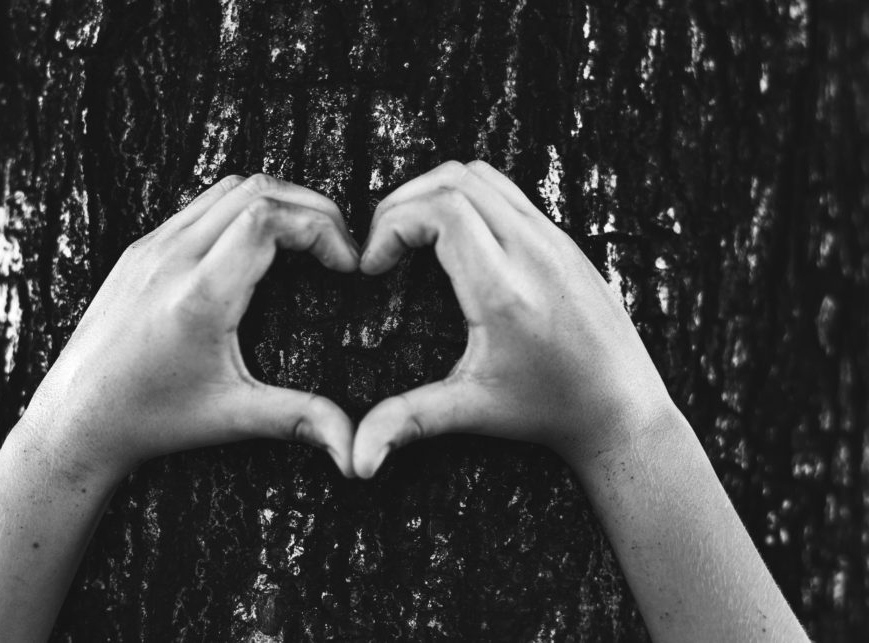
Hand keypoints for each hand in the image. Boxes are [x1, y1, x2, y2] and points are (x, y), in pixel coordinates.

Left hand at [20, 174, 360, 478]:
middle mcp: (173, 258)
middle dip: (312, 207)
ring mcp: (152, 247)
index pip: (269, 218)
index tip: (346, 264)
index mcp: (199, 295)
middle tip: (341, 245)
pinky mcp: (140, 249)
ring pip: (228, 188)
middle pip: (257, 189)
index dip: (321, 228)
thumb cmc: (152, 419)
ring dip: (278, 201)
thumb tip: (356, 448)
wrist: (74, 418)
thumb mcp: (233, 417)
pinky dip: (244, 208)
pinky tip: (261, 246)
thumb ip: (300, 420)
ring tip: (309, 241)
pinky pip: (200, 205)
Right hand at [352, 160, 674, 476]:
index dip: (391, 224)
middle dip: (402, 202)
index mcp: (504, 288)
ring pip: (482, 175)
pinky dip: (466, 198)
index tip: (372, 267)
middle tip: (382, 246)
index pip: (441, 208)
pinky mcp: (565, 240)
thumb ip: (407, 422)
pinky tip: (452, 243)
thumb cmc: (550, 410)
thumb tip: (356, 460)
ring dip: (434, 192)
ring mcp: (554, 238)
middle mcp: (533, 250)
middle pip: (454, 178)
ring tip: (410, 238)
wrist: (623, 410)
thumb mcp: (472, 410)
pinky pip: (508, 192)